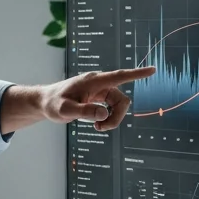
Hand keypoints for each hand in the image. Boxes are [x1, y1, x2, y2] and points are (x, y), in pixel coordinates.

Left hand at [0, 66, 155, 134]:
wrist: (45, 102)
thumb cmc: (53, 103)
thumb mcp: (66, 110)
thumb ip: (84, 111)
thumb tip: (104, 113)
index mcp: (93, 81)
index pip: (119, 76)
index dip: (137, 74)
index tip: (153, 70)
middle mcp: (99, 84)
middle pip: (121, 100)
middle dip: (116, 117)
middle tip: (100, 128)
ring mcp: (100, 91)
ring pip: (118, 106)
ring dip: (112, 119)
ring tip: (96, 127)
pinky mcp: (98, 98)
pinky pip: (112, 108)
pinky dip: (107, 118)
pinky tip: (96, 124)